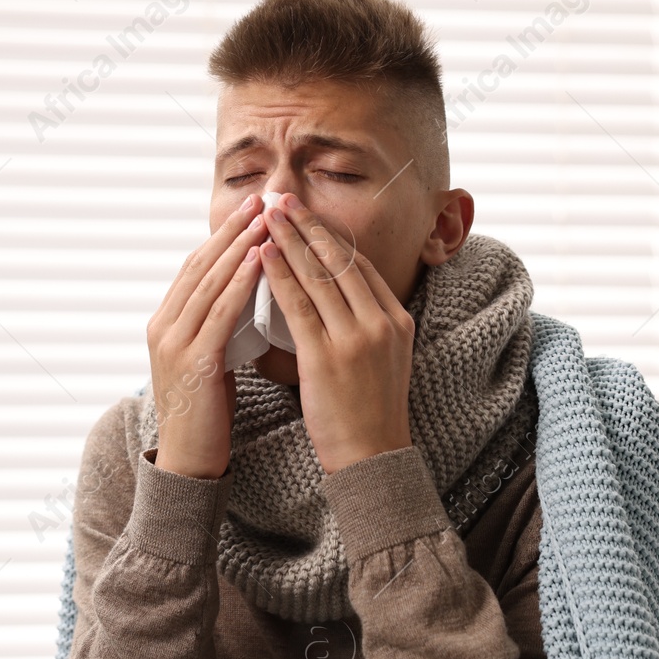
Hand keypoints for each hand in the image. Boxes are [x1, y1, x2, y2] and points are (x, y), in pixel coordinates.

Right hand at [146, 194, 268, 478]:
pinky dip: (241, 281)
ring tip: (266, 217)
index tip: (251, 209)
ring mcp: (174, 342)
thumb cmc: (206, 413)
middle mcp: (163, 325)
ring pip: (210, 281)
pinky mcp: (194, 361)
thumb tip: (243, 296)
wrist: (189, 462)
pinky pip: (221, 312)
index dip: (222, 235)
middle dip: (232, 229)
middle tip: (261, 197)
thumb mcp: (208, 359)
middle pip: (200, 264)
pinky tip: (262, 259)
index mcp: (165, 323)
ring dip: (240, 245)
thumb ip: (216, 326)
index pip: (195, 266)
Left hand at [258, 193, 413, 473]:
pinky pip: (298, 305)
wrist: (373, 459)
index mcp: (397, 319)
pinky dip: (278, 275)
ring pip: (318, 276)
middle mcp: (381, 322)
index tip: (304, 215)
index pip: (359, 265)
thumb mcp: (383, 359)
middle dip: (307, 225)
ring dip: (288, 241)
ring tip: (266, 216)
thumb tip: (336, 297)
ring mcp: (357, 338)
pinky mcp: (328, 357)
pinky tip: (261, 256)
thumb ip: (366, 325)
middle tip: (281, 199)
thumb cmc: (368, 415)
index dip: (329, 236)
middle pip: (339, 261)